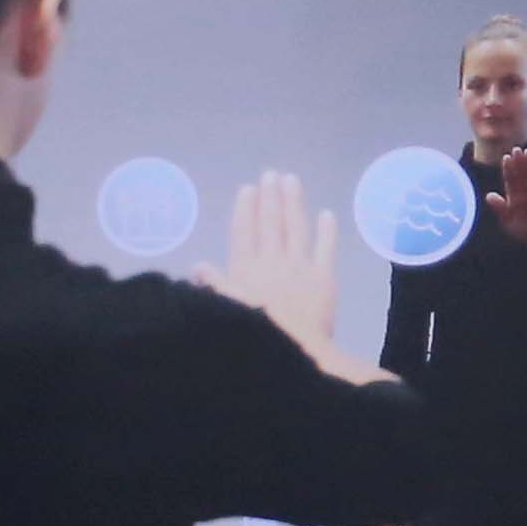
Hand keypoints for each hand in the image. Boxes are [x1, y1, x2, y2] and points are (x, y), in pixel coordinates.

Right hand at [195, 170, 345, 356]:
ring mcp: (300, 266)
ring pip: (296, 227)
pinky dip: (327, 230)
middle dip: (270, 197)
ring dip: (293, 202)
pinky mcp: (324, 277)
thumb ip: (216, 285)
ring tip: (291, 180)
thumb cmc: (257, 333)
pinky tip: (326, 213)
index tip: (248, 189)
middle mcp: (272, 261)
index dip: (246, 209)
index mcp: (246, 270)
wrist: (295, 351)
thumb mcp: (227, 309)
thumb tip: (199, 265)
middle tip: (271, 174)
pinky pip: (326, 248)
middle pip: (271, 223)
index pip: (244, 232)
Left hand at [485, 147, 526, 247]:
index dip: (509, 169)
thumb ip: (500, 208)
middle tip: (517, 149)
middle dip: (520, 163)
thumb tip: (488, 196)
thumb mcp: (508, 221)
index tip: (506, 158)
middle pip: (523, 176)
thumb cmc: (523, 230)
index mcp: (515, 198)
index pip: (511, 181)